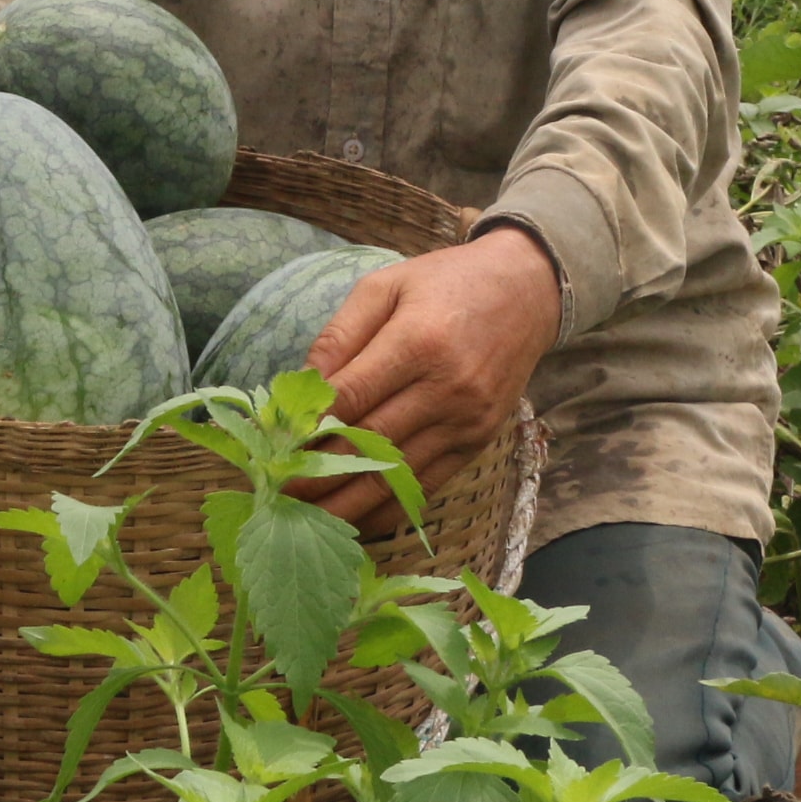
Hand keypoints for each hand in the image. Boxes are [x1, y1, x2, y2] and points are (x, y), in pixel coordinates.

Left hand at [301, 228, 560, 532]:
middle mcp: (447, 388)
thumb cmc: (446, 282)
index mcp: (419, 342)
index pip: (351, 396)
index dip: (308, 425)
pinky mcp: (478, 442)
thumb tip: (301, 385)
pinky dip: (387, 507)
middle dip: (318, 472)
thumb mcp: (386, 285)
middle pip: (370, 443)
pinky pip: (426, 485)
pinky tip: (353, 519)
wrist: (527, 291)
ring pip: (396, 475)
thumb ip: (341, 333)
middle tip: (275, 490)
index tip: (273, 444)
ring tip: (303, 515)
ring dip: (347, 502)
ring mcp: (466, 421)